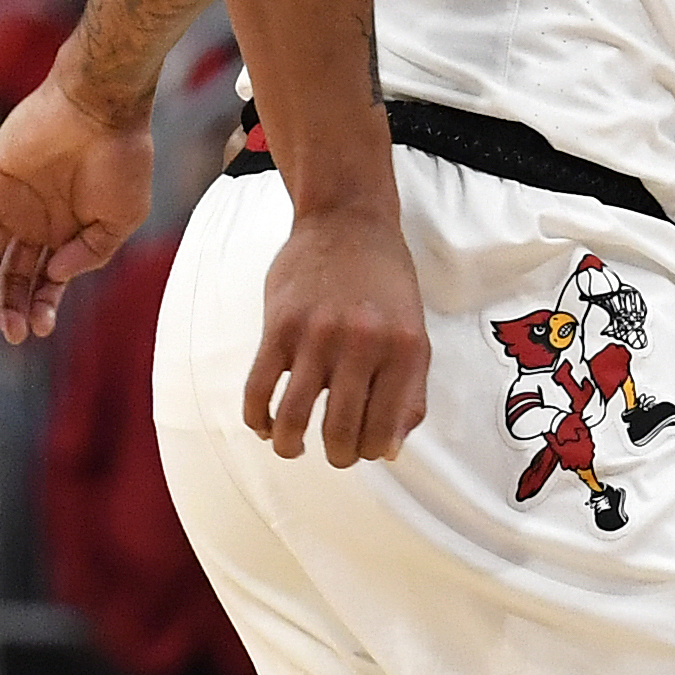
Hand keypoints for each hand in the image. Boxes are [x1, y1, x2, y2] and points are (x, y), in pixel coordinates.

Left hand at [0, 76, 154, 342]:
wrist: (101, 108)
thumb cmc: (122, 160)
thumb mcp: (124, 218)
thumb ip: (93, 253)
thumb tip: (53, 276)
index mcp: (68, 233)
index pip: (45, 280)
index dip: (41, 306)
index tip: (40, 329)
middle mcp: (35, 222)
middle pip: (13, 275)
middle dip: (11, 307)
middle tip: (11, 333)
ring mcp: (9, 204)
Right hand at [246, 201, 428, 464]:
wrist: (349, 220)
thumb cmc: (386, 282)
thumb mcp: (416, 333)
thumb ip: (410, 391)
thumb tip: (389, 449)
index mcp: (405, 350)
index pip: (385, 429)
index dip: (372, 451)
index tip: (364, 448)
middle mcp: (364, 345)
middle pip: (341, 431)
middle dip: (337, 455)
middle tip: (333, 453)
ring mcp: (317, 335)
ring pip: (294, 418)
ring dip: (290, 446)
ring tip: (292, 447)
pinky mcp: (278, 326)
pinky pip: (259, 389)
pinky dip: (258, 418)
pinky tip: (265, 423)